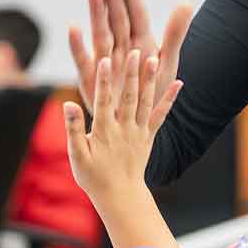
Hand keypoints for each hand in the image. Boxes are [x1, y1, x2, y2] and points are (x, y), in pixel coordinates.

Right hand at [64, 51, 181, 201]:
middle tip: (134, 51)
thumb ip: (74, 129)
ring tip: (154, 58)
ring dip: (150, 80)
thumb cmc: (94, 177)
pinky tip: (179, 84)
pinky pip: (161, 116)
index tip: (105, 60)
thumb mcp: (77, 155)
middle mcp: (124, 129)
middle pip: (128, 98)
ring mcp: (139, 132)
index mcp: (104, 131)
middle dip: (131, 74)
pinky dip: (170, 100)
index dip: (104, 81)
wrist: (120, 196)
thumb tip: (68, 104)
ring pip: (145, 102)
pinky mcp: (149, 136)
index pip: (103, 101)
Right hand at [69, 0, 191, 114]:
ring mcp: (105, 61)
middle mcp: (121, 48)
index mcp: (140, 42)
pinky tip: (74, 28)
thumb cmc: (151, 90)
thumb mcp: (166, 61)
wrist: (138, 121)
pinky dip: (78, 46)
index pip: (136, 15)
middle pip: (116, 19)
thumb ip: (174, 33)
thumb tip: (187, 2)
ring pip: (101, 33)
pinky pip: (84, 61)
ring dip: (97, 13)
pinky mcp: (91, 78)